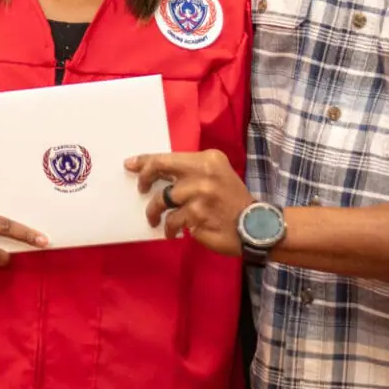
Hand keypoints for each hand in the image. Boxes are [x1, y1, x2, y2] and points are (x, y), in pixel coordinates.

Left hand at [126, 150, 252, 257]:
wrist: (256, 226)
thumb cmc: (232, 201)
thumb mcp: (216, 176)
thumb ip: (191, 172)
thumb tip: (156, 173)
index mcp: (207, 159)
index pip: (168, 157)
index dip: (146, 161)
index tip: (131, 165)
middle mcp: (203, 173)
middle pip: (160, 168)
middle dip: (144, 178)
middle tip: (140, 189)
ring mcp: (199, 194)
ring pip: (161, 199)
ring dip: (154, 211)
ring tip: (155, 219)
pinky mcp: (197, 216)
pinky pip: (172, 221)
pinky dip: (169, 228)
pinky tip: (173, 232)